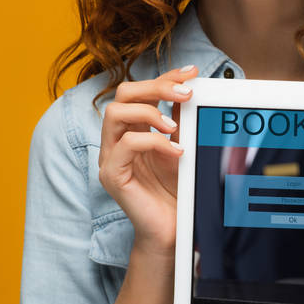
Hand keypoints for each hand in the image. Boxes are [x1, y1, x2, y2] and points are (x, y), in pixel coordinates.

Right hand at [98, 65, 197, 254]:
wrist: (174, 232)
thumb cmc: (178, 193)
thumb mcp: (184, 149)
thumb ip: (181, 123)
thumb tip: (191, 90)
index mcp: (134, 131)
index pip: (142, 92)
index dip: (165, 77)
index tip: (192, 72)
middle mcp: (118, 140)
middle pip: (123, 93)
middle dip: (156, 86)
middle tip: (186, 93)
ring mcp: (110, 157)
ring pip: (115, 112)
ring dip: (149, 112)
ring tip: (174, 126)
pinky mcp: (112, 176)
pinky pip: (124, 146)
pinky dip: (152, 142)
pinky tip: (175, 151)